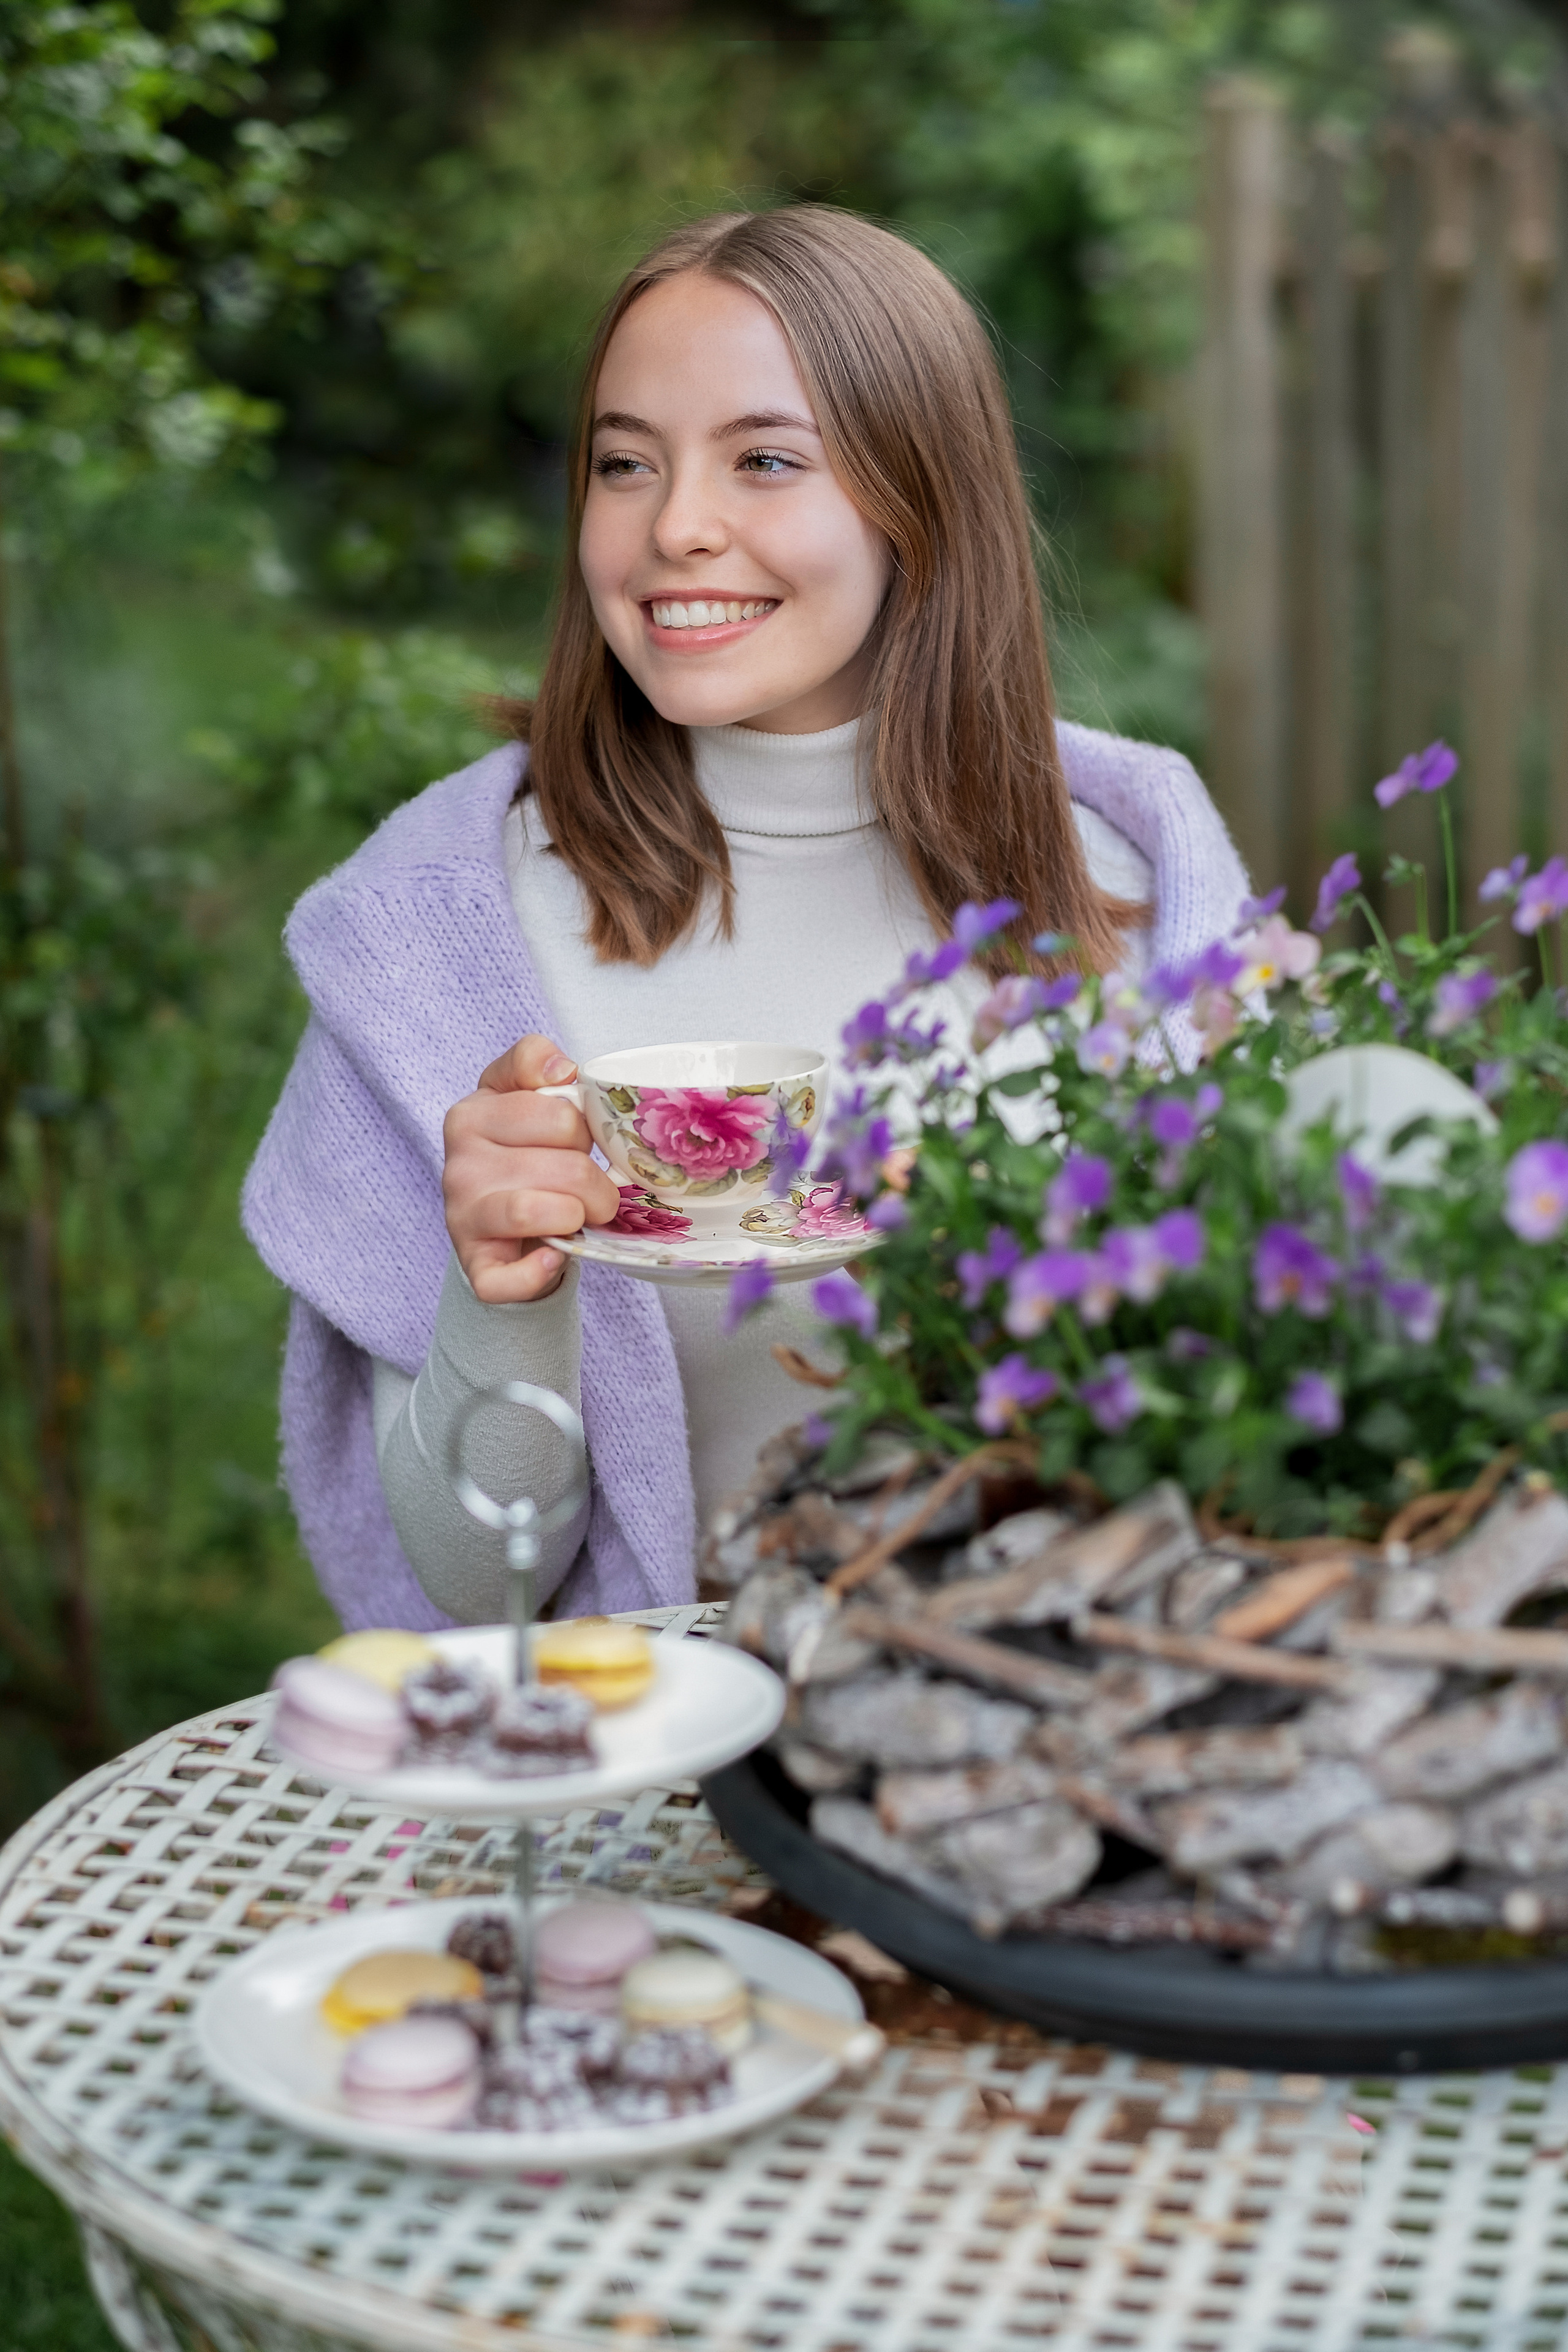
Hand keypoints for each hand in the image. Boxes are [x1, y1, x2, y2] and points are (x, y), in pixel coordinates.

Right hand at [442, 1035, 620, 1302]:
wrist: (502, 1226)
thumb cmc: (523, 1156)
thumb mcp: (522, 1096)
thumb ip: (534, 1063)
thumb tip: (562, 1070)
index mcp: (471, 1113)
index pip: (561, 1111)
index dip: (584, 1127)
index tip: (575, 1136)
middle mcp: (459, 1163)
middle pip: (567, 1165)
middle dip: (597, 1181)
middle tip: (593, 1188)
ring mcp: (461, 1217)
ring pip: (542, 1211)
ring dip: (581, 1217)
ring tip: (582, 1216)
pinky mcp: (475, 1267)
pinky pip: (514, 1276)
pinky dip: (541, 1271)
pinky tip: (553, 1255)